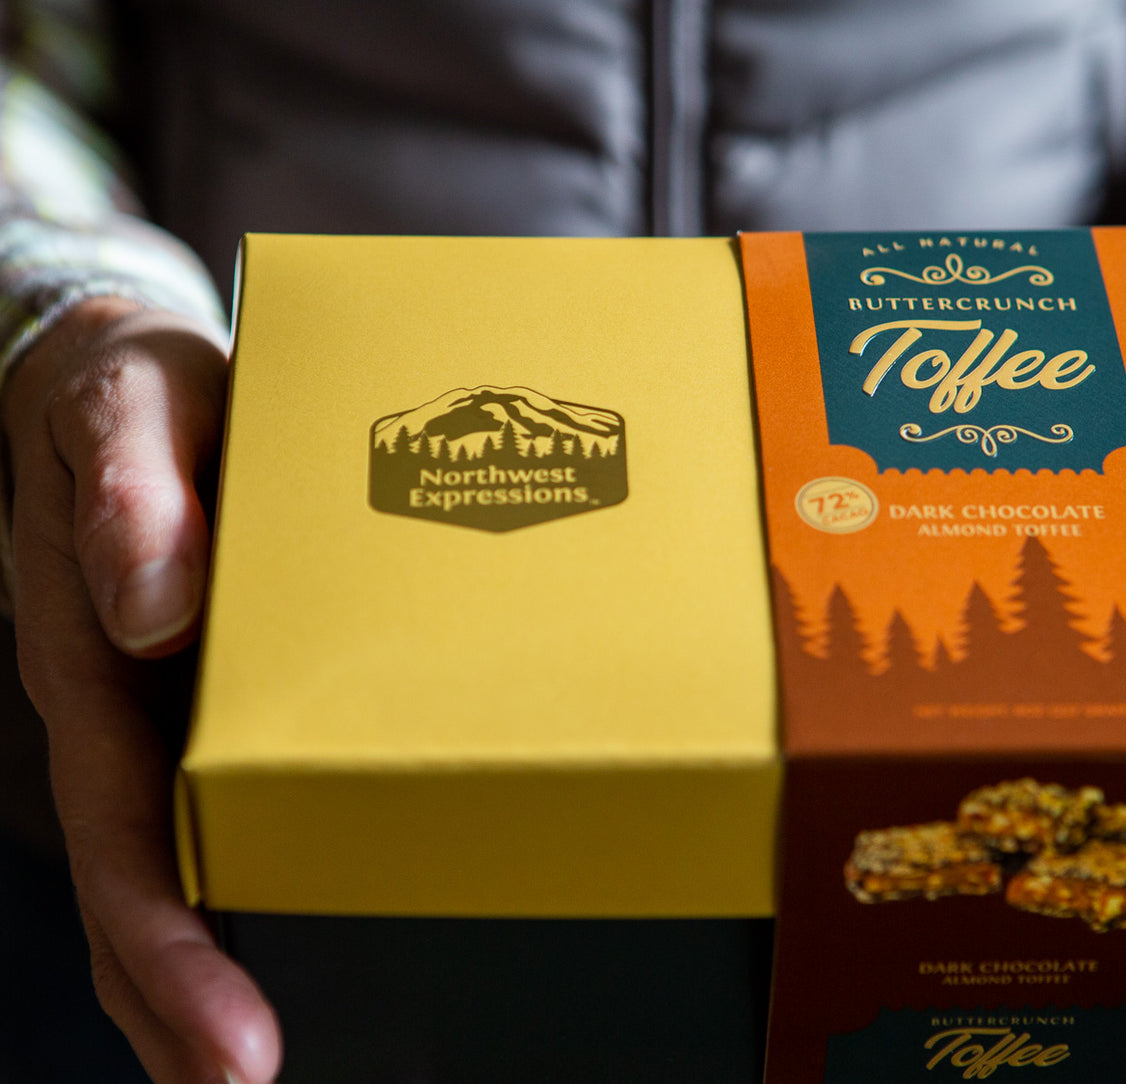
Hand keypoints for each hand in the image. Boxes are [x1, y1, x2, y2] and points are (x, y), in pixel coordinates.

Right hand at [1, 298, 280, 1083]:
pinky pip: (213, 789)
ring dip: (198, 964)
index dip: (167, 941)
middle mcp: (123, 703)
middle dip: (180, 994)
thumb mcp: (129, 409)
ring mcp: (160, 703)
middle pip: (136, 876)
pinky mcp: (207, 683)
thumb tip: (155, 614)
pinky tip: (287, 916)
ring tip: (240, 1064)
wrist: (113, 372)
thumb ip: (132, 497)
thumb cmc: (127, 392)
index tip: (228, 1041)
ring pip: (166, 853)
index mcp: (93, 656)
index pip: (122, 829)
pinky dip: (240, 868)